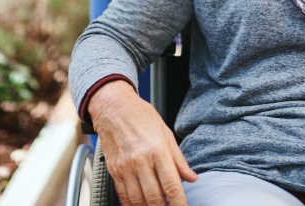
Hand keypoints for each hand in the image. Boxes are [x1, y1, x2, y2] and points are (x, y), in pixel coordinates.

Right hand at [89, 80, 197, 205]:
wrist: (113, 107)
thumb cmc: (140, 116)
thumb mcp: (166, 133)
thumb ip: (179, 159)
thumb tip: (191, 177)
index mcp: (158, 150)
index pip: (171, 185)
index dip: (179, 203)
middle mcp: (141, 161)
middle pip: (155, 198)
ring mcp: (126, 167)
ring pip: (138, 200)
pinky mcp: (114, 170)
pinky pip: (123, 195)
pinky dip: (132, 205)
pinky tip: (139, 205)